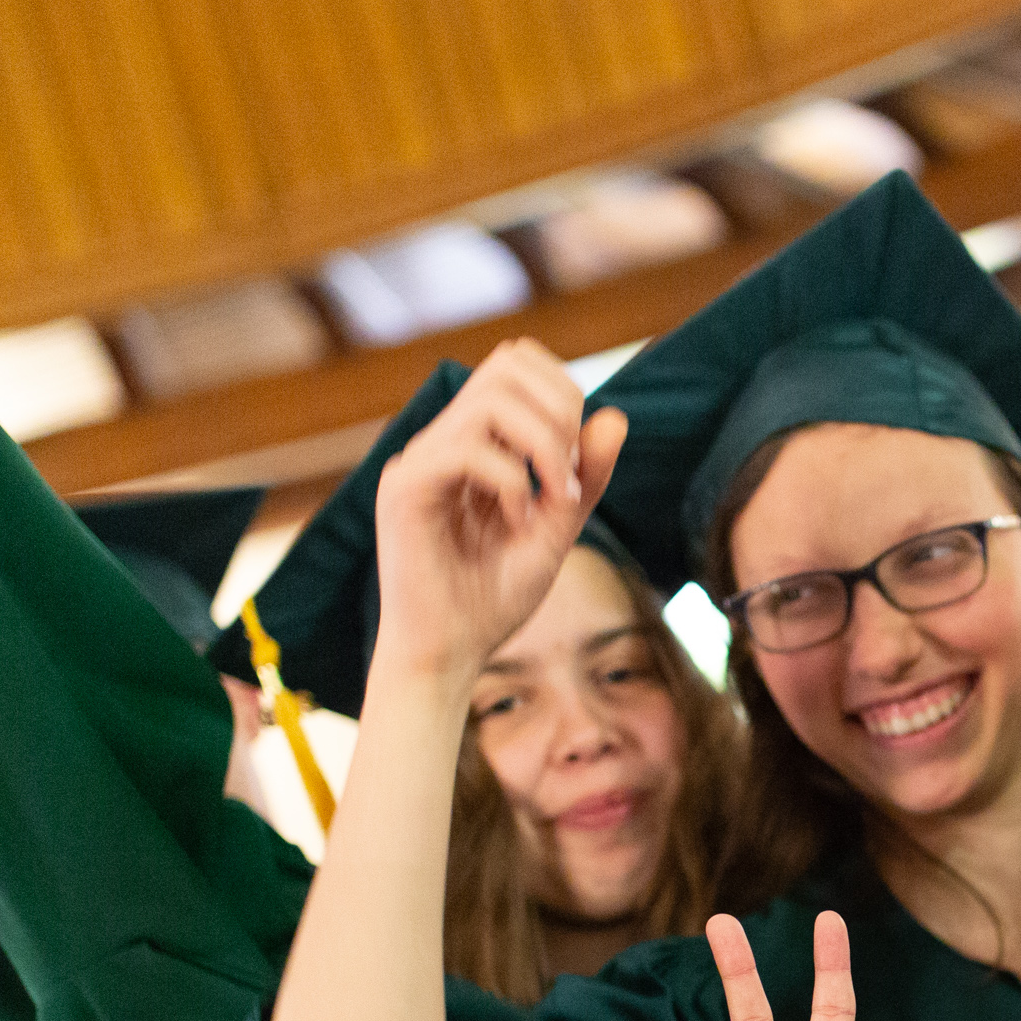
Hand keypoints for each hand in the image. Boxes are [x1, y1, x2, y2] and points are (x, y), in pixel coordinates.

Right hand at [371, 341, 627, 700]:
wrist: (448, 657)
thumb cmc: (493, 600)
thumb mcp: (557, 530)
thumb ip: (585, 477)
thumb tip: (616, 416)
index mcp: (472, 442)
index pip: (516, 364)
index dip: (562, 392)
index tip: (578, 462)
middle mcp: (442, 440)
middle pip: (505, 363)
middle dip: (559, 411)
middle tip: (571, 477)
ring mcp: (419, 460)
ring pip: (489, 399)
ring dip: (543, 446)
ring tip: (553, 501)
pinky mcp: (404, 488)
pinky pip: (468, 448)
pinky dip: (512, 482)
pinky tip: (518, 522)